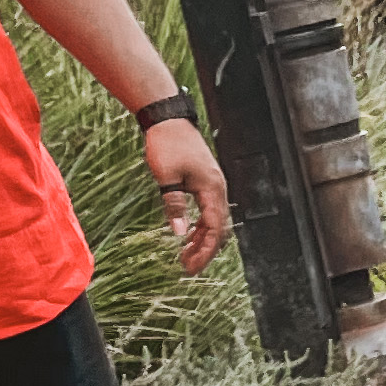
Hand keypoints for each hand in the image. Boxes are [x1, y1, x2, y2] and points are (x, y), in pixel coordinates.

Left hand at [144, 116, 230, 275]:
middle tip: (187, 266)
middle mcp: (218, 188)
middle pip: (219, 230)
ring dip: (202, 240)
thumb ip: (174, 205)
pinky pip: (209, 211)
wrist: (168, 119)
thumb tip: (178, 234)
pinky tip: (187, 235)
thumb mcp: (166, 177)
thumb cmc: (167, 143)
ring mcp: (214, 185)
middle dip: (205, 251)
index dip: (205, 252)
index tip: (191, 267)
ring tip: (185, 255)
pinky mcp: (206, 182)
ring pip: (215, 222)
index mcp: (212, 188)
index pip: (215, 230)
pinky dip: (200, 227)